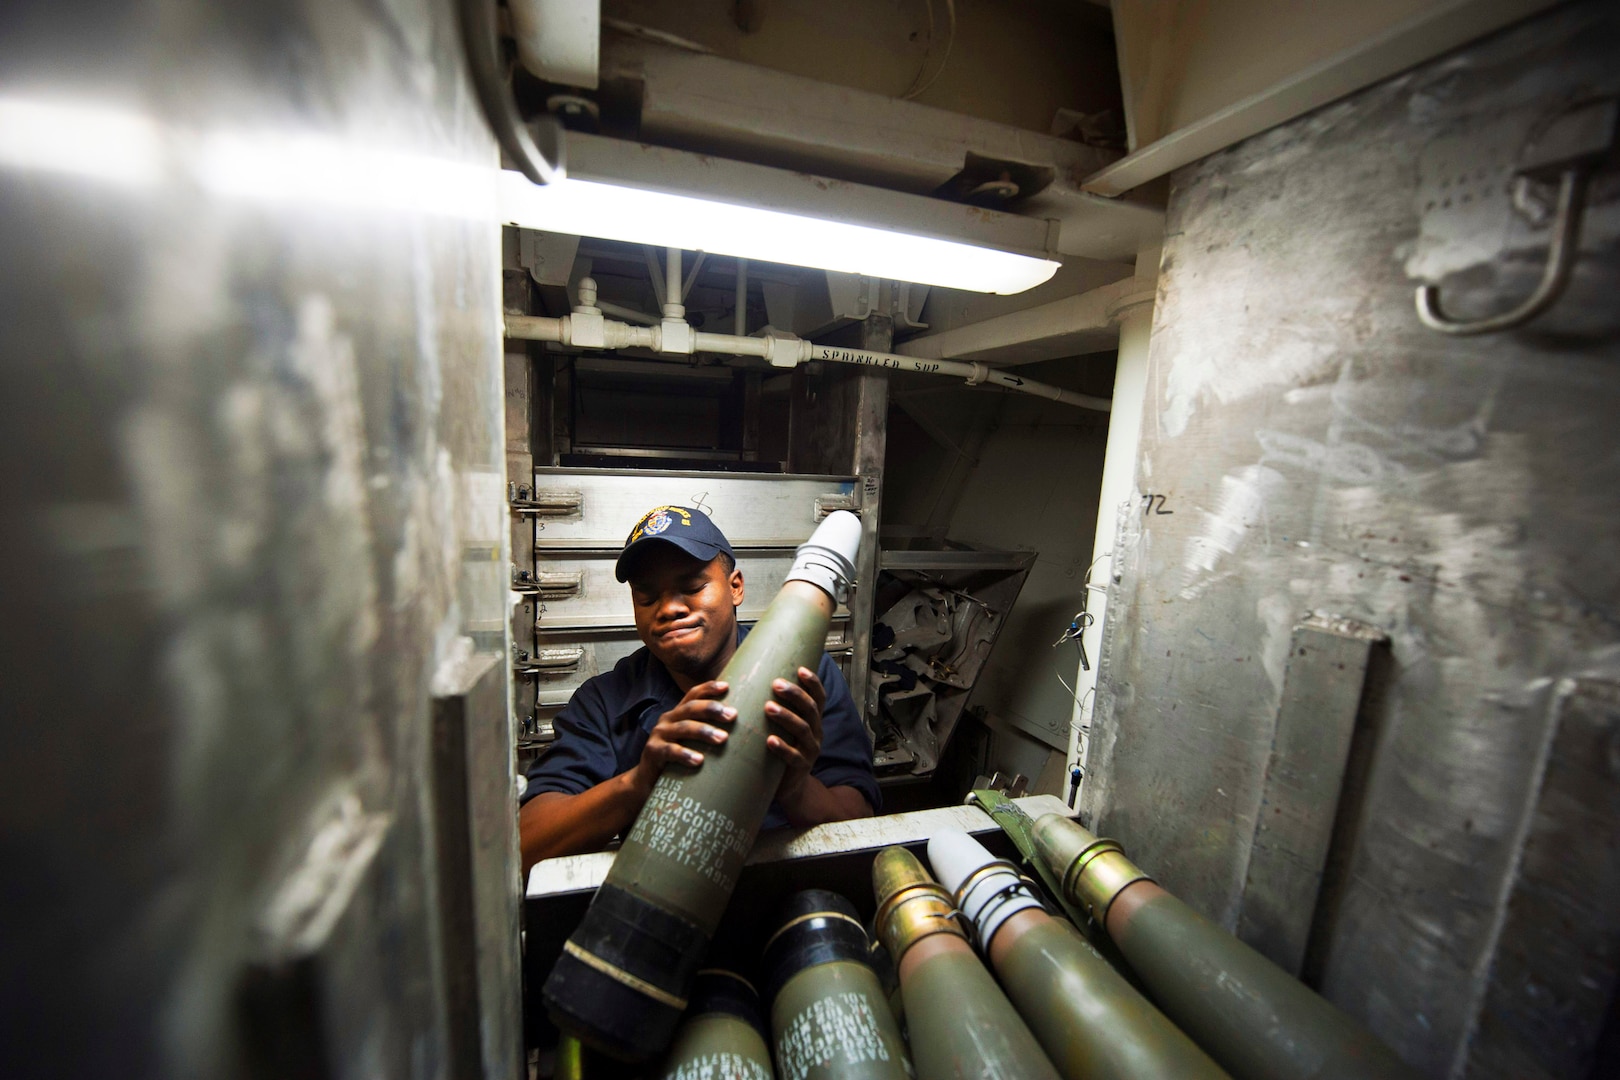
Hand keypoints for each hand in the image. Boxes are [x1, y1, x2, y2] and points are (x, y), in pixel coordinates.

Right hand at [630, 680, 734, 794]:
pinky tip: (699, 760)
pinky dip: (685, 754)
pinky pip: (670, 751)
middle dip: (712, 709)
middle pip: (691, 708)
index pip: (693, 695)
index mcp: (679, 714)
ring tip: (723, 738)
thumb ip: (707, 733)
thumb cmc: (677, 760)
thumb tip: (743, 731)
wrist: (647, 780)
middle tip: (733, 715)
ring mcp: (659, 734)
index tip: (727, 686)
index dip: (708, 688)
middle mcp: (668, 720)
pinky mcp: (652, 751)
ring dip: (704, 731)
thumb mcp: (691, 742)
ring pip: (683, 728)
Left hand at [765, 666, 826, 806]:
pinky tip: (769, 740)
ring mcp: (810, 751)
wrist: (789, 787)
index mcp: (813, 721)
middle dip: (795, 694)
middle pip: (810, 709)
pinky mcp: (801, 768)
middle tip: (776, 684)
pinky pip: (794, 757)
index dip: (813, 683)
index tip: (801, 669)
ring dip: (786, 716)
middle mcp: (816, 733)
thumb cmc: (781, 750)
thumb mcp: (784, 728)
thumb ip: (777, 708)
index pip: (819, 697)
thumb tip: (754, 681)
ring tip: (768, 707)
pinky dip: (782, 748)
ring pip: (803, 730)